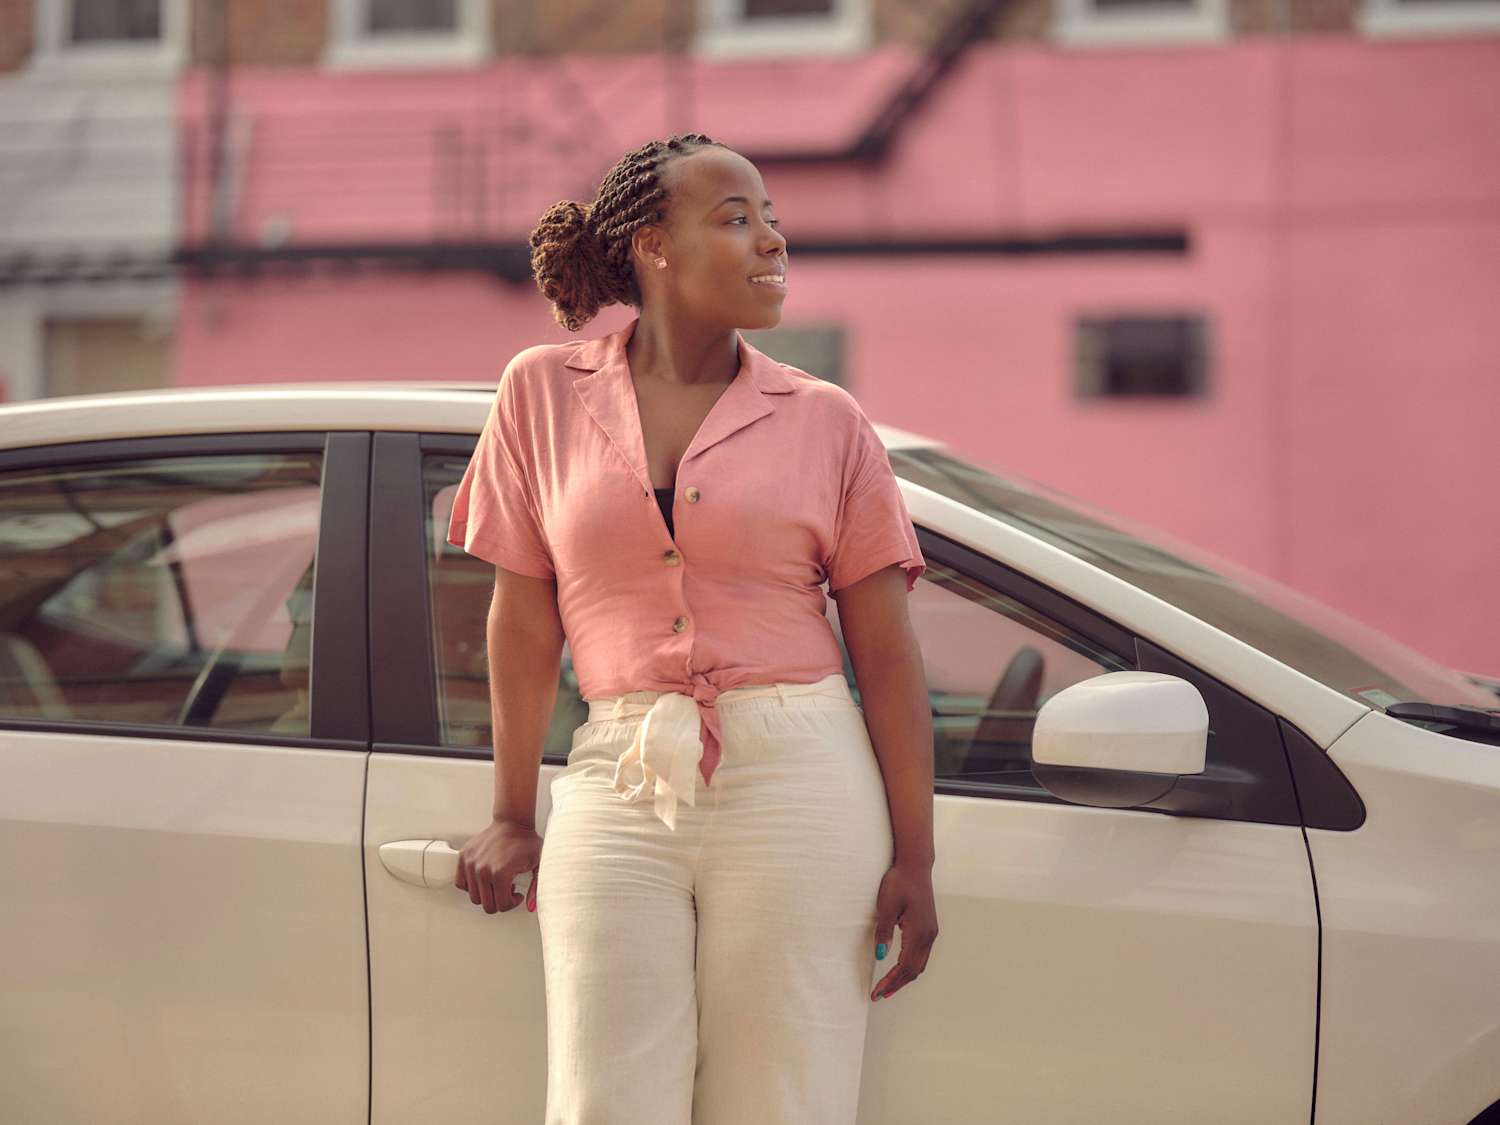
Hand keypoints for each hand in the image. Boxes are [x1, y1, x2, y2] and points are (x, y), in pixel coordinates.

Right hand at [454, 818, 541, 914]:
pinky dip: (471, 886)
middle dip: (500, 901)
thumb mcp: (538, 864)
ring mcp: (471, 864)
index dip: (512, 903)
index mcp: (500, 873)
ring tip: (497, 883)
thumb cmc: (525, 841)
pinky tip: (484, 879)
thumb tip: (531, 906)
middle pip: (487, 905)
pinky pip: (461, 883)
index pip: (501, 906)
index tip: (517, 895)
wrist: (512, 822)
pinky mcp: (464, 857)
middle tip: (507, 890)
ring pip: (474, 897)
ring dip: (486, 894)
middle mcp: (482, 870)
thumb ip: (536, 888)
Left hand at [870, 859, 937, 1001]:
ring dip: (905, 978)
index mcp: (918, 932)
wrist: (915, 865)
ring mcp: (931, 932)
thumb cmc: (899, 882)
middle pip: (914, 970)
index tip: (877, 993)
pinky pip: (922, 955)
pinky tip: (900, 968)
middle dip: (897, 985)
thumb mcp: (886, 906)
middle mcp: (928, 935)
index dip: (891, 982)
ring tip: (889, 987)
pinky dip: (911, 967)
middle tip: (879, 995)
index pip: (904, 967)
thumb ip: (883, 932)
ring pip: (920, 964)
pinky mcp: (929, 927)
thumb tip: (881, 956)